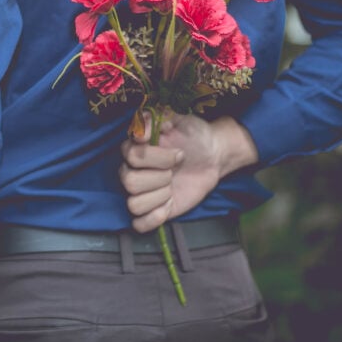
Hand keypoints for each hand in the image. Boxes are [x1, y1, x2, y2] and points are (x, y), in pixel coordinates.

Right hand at [119, 113, 257, 232]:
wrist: (212, 155)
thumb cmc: (193, 135)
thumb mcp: (178, 118)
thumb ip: (154, 119)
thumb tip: (138, 135)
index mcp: (133, 149)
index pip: (131, 157)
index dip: (158, 158)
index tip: (180, 153)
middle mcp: (132, 171)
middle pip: (130, 182)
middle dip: (161, 177)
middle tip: (176, 170)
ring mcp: (141, 192)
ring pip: (134, 204)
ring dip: (160, 196)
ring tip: (172, 185)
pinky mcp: (152, 210)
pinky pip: (139, 224)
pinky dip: (153, 219)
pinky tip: (168, 206)